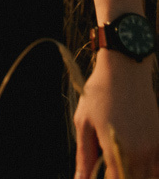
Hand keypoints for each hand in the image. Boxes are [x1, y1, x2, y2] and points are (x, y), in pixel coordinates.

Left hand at [74, 52, 158, 178]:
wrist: (124, 68)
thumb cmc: (99, 93)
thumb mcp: (84, 123)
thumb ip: (84, 157)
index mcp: (117, 152)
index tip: (97, 175)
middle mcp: (140, 155)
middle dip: (119, 178)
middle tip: (107, 170)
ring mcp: (154, 149)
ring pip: (149, 178)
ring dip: (133, 175)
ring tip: (118, 166)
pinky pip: (157, 169)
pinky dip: (149, 171)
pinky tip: (135, 164)